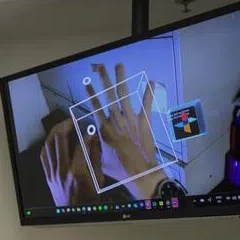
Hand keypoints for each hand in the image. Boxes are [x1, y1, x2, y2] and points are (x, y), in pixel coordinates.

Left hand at [40, 119, 100, 205]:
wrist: (73, 214)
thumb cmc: (89, 199)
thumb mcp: (98, 178)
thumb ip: (95, 157)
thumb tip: (94, 138)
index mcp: (78, 172)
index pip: (80, 144)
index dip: (86, 133)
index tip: (90, 127)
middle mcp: (62, 171)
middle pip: (59, 140)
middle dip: (66, 125)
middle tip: (72, 119)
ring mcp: (52, 173)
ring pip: (49, 146)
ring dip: (55, 132)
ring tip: (63, 125)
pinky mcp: (47, 176)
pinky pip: (43, 156)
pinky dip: (47, 144)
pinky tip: (53, 139)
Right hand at [83, 62, 165, 198]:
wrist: (139, 173)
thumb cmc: (118, 168)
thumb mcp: (100, 158)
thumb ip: (96, 146)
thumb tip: (91, 138)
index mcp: (104, 129)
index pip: (95, 107)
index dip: (91, 94)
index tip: (87, 82)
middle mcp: (116, 120)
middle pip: (109, 96)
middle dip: (104, 80)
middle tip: (101, 67)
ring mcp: (131, 120)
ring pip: (125, 95)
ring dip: (122, 79)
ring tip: (119, 66)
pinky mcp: (144, 122)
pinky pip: (146, 105)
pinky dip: (149, 93)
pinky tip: (151, 81)